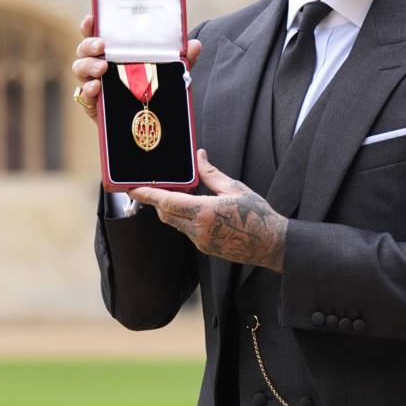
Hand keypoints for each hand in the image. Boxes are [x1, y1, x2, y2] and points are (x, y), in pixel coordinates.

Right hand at [71, 15, 201, 122]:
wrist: (149, 126)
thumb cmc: (153, 92)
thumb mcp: (169, 75)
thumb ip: (181, 61)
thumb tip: (195, 45)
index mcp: (114, 53)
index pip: (96, 34)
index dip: (90, 26)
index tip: (91, 19)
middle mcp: (99, 65)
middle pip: (84, 50)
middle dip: (89, 45)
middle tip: (101, 47)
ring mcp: (94, 84)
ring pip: (79, 69)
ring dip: (88, 66)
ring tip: (102, 68)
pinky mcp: (93, 105)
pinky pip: (82, 96)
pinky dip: (87, 90)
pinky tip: (96, 87)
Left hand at [132, 150, 286, 270]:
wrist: (272, 245)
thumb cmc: (258, 215)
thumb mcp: (235, 188)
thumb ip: (211, 173)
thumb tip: (199, 156)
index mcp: (205, 213)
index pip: (167, 202)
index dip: (147, 196)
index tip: (132, 189)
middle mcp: (199, 230)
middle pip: (165, 215)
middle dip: (157, 202)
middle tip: (152, 188)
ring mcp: (201, 242)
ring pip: (176, 224)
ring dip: (171, 211)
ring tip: (176, 196)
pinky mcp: (206, 249)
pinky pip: (187, 232)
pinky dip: (185, 220)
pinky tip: (194, 211)